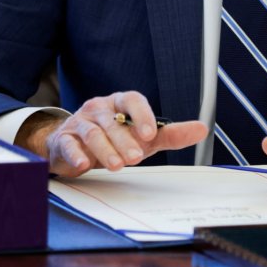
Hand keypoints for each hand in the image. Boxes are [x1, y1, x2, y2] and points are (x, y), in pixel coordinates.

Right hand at [17, 91, 207, 177]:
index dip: (142, 115)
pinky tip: (83, 165)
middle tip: (136, 157)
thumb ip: (170, 134)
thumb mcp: (144, 137)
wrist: (74, 146)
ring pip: (92, 133)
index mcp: (120, 103)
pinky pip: (68, 144)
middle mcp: (99, 108)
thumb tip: (202, 128)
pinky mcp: (64, 139)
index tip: (151, 133)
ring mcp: (80, 122)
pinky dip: (75, 154)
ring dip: (105, 150)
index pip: (132, 100)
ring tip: (117, 165)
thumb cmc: (115, 139)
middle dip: (124, 140)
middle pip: (112, 121)